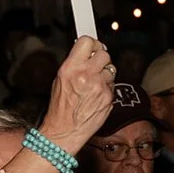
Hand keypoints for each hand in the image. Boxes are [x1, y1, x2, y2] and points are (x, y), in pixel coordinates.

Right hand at [36, 36, 116, 155]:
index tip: (93, 46)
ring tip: (94, 83)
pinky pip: (113, 85)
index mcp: (71, 68)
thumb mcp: (60, 79)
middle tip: (95, 66)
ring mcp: (100, 86)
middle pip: (104, 54)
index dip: (92, 44)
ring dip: (105, 73)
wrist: (65, 131)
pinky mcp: (109, 97)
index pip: (87, 41)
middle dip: (101, 59)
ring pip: (111, 69)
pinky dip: (107, 88)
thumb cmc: (60, 108)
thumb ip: (75, 64)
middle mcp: (86, 75)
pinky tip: (97, 95)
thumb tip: (86, 53)